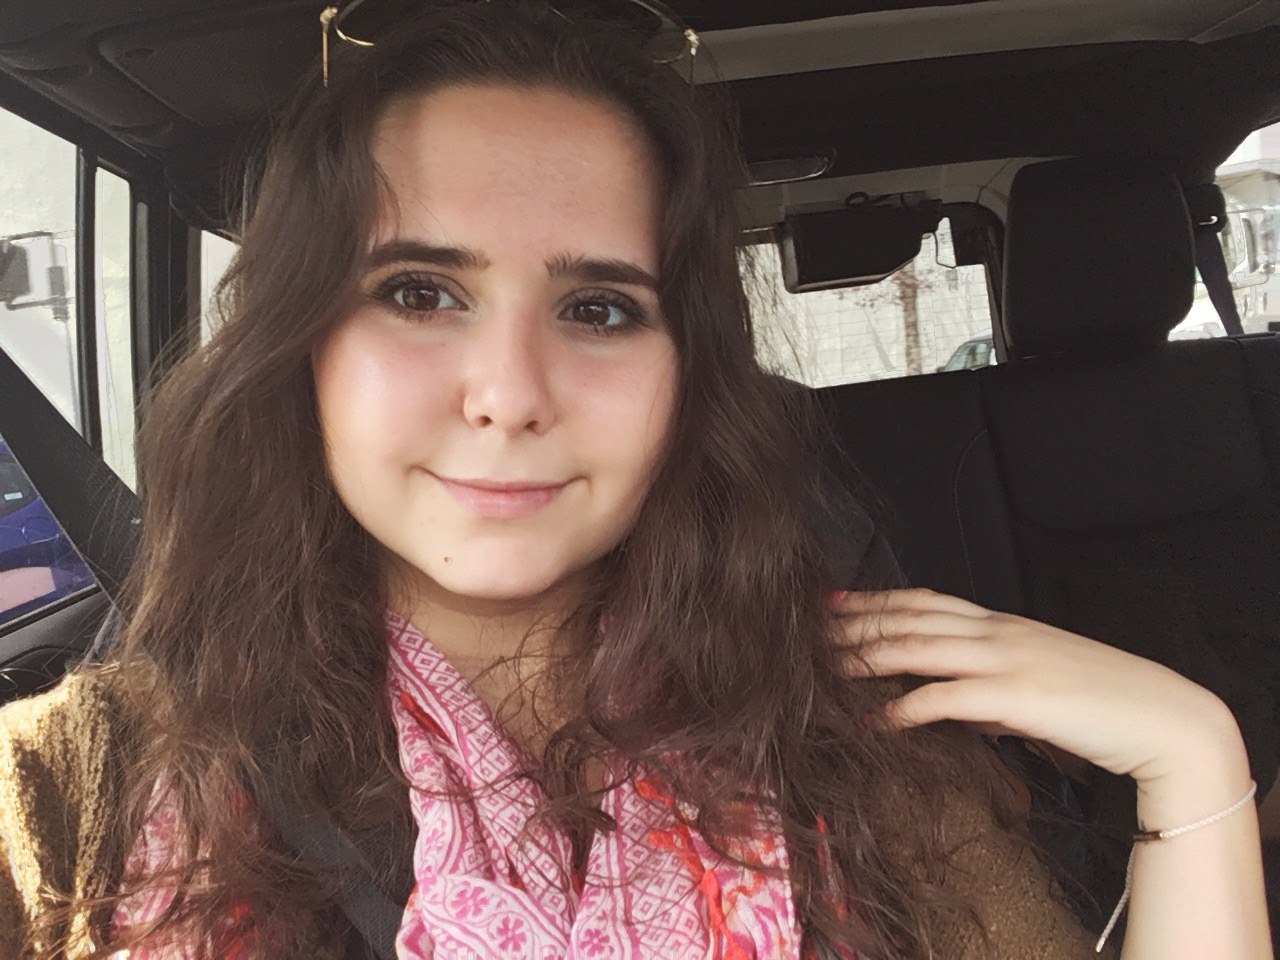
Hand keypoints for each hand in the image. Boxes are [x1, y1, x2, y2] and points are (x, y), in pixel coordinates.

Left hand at [832, 588, 1246, 786]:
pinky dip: (904, 709)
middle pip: (909, 617)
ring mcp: (1005, 659)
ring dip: (865, 658)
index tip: (836, 603)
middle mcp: (996, 632)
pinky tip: (876, 721)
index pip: (924, 600)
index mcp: (1001, 623)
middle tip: (809, 633)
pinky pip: (944, 698)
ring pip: (917, 647)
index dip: (876, 600)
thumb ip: (989, 683)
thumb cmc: (1100, 702)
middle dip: (855, 624)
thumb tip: (951, 704)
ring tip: (825, 671)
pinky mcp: (1015, 697)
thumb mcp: (1036, 681)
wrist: (1162, 717)